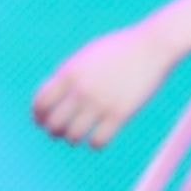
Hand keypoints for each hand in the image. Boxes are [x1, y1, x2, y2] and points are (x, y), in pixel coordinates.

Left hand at [32, 21, 176, 148]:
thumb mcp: (86, 57)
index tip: (43, 122)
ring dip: (73, 139)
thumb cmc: (118, 51)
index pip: (41, 103)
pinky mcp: (120, 114)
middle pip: (54, 123)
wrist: (152, 46)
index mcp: (69, 72)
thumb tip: (51, 100)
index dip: (38, 116)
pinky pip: (98, 142)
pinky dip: (95, 144)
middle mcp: (81, 89)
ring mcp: (100, 103)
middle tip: (60, 133)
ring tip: (77, 137)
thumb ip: (68, 77)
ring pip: (74, 136)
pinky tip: (99, 139)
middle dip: (54, 131)